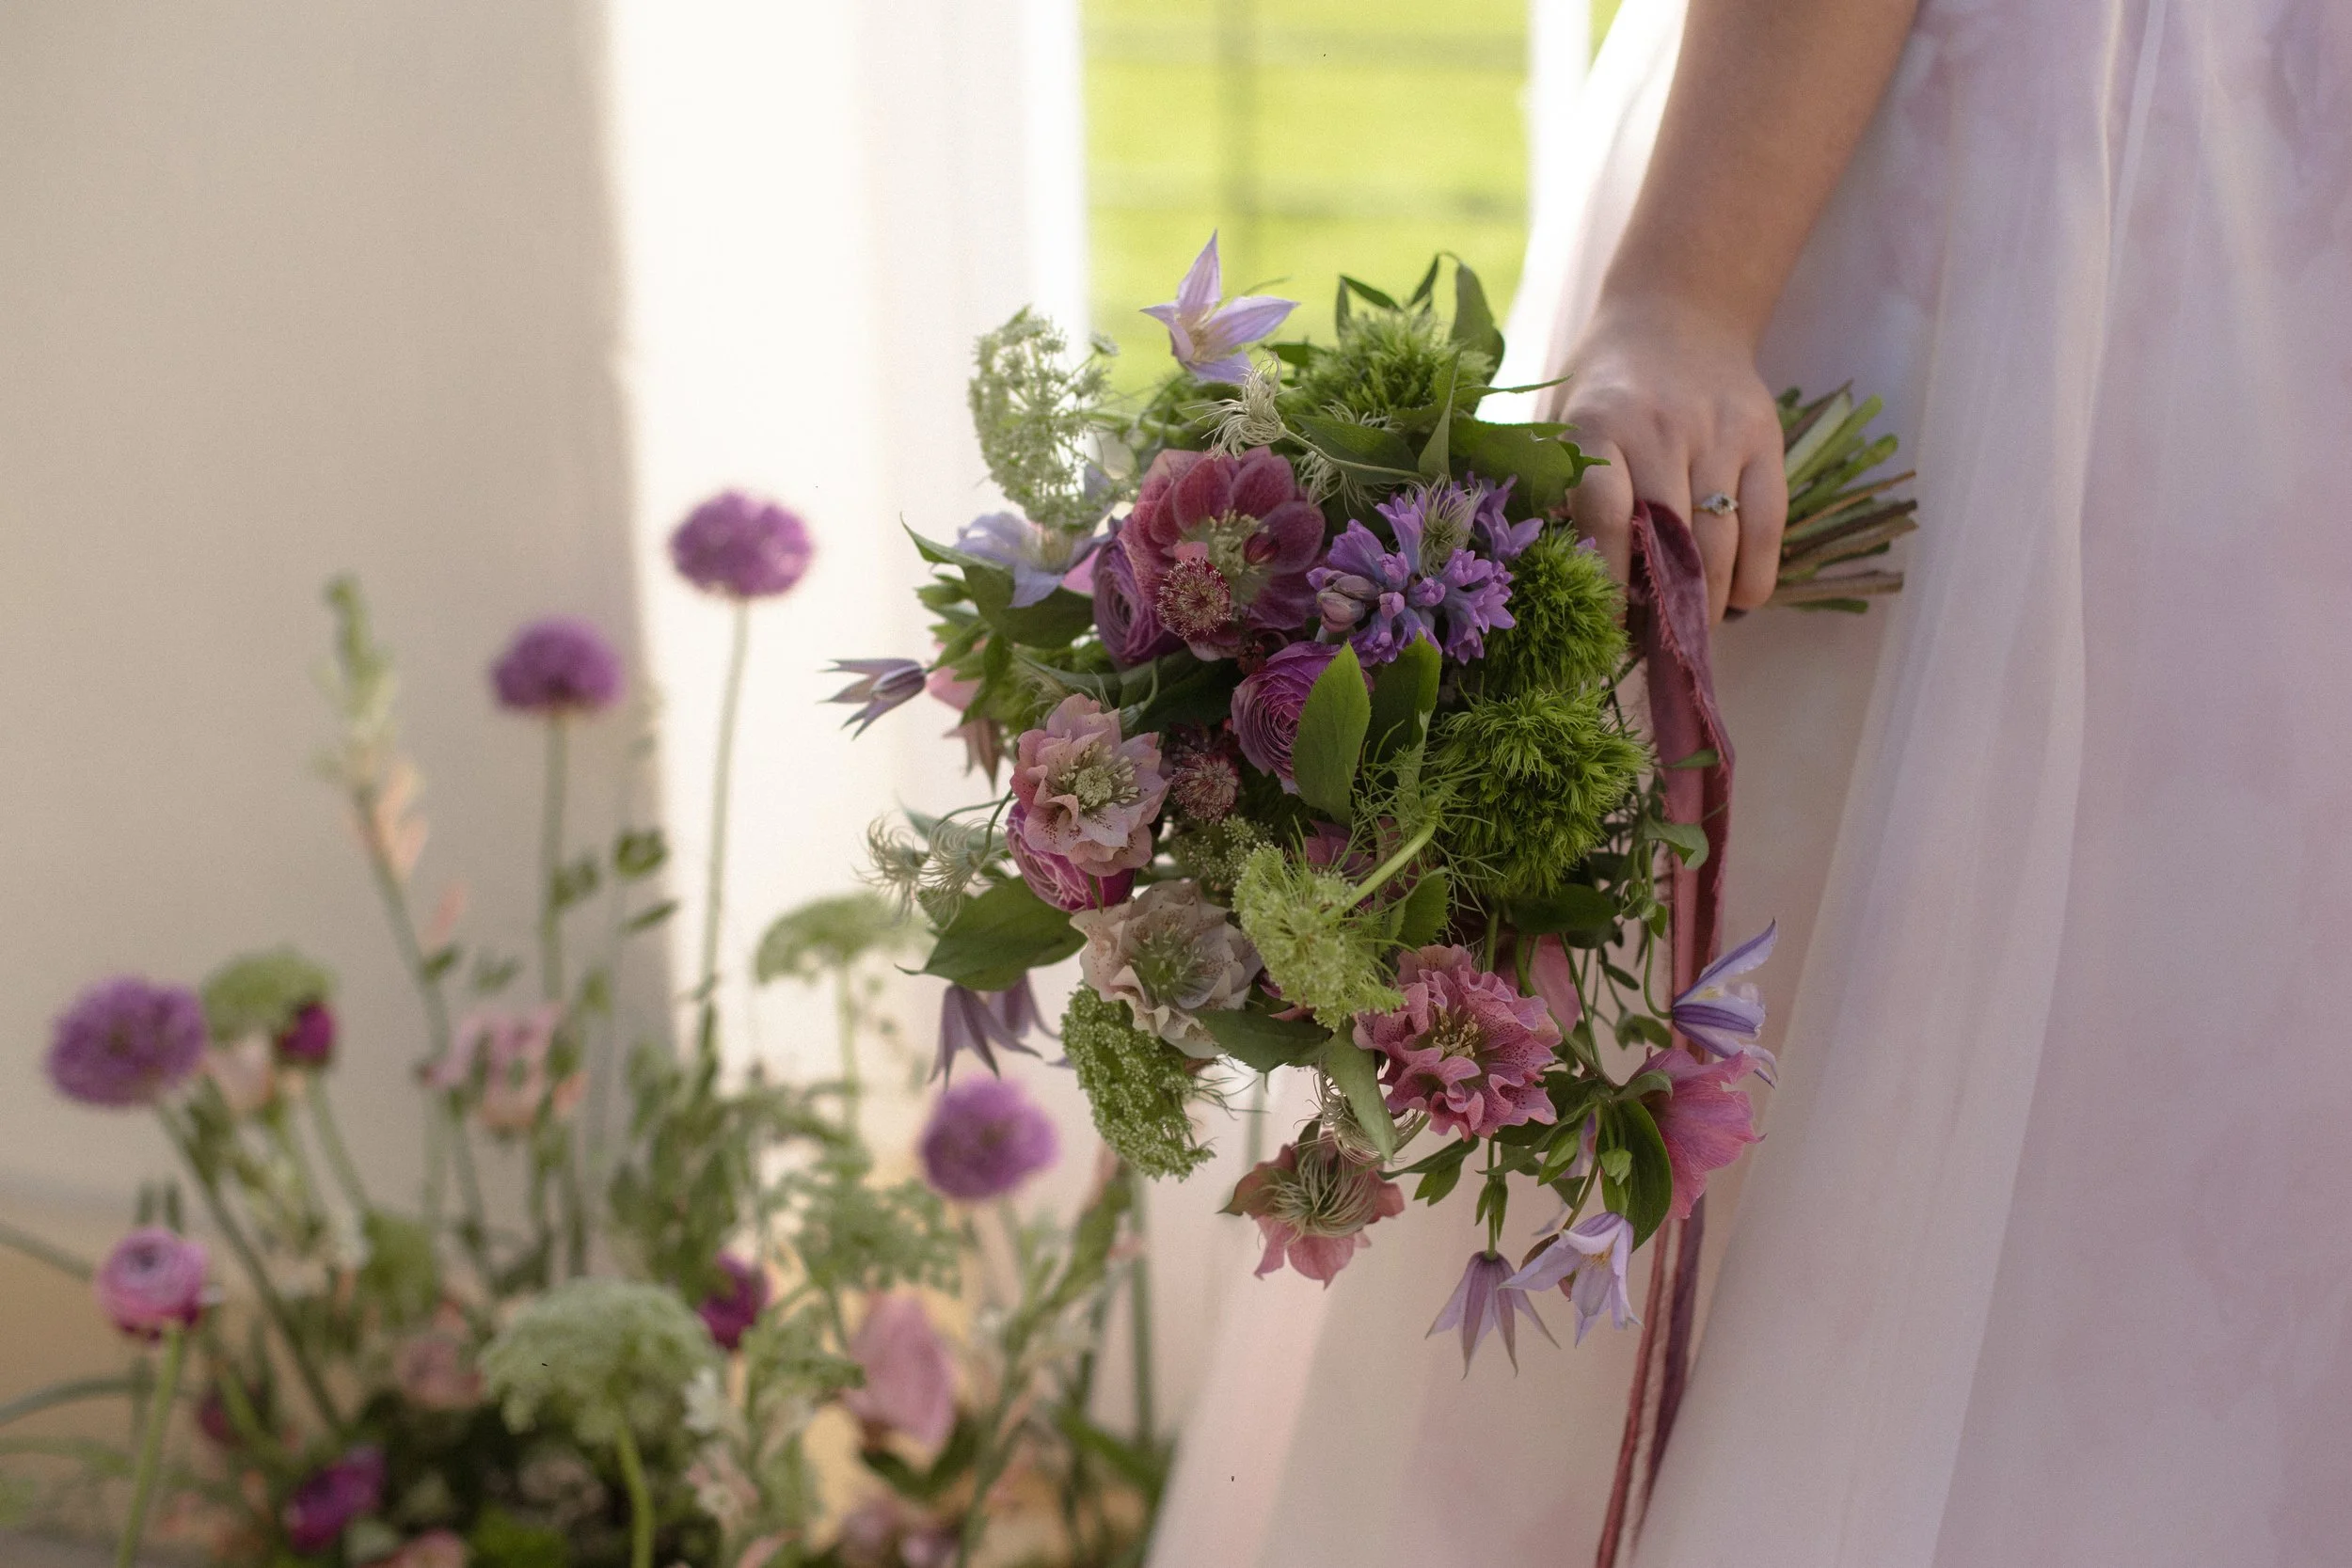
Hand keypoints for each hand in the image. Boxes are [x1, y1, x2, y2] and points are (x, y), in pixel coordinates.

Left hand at [1544, 297, 1787, 623]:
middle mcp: (1661, 427)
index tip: (1602, 628)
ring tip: (1688, 633)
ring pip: (1720, 542)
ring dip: (1706, 603)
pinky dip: (1753, 577)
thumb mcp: (1563, 422)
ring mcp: (1720, 432)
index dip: (1607, 581)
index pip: (1607, 516)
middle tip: (1649, 645)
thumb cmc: (1605, 389)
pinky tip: (1736, 602)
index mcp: (1598, 425)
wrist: (1676, 314)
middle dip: (1660, 607)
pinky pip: (1766, 526)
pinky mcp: (1766, 440)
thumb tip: (1556, 584)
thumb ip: (1558, 493)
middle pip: (1669, 540)